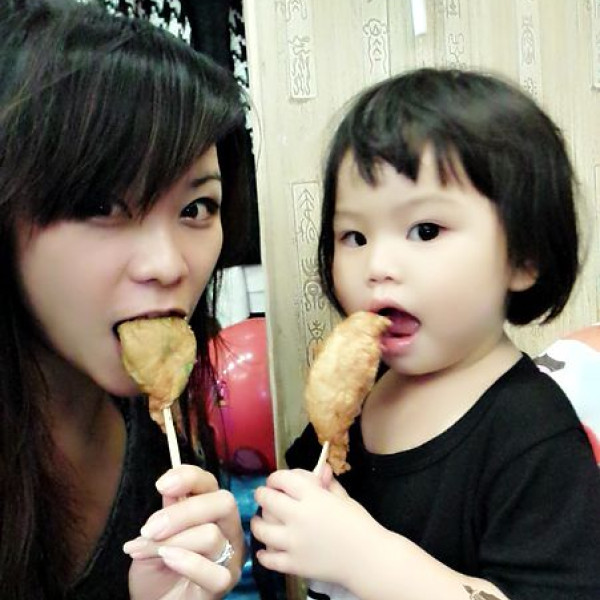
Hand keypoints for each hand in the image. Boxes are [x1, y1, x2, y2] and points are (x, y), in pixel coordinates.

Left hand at [124, 465, 244, 599]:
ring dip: (172, 542)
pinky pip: (214, 572)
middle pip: (222, 502)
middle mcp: (229, 528)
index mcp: (212, 509)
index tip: (161, 485)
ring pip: (211, 535)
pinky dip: (188, 563)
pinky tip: (167, 560)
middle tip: (149, 529)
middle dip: (182, 512)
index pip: (211, 482)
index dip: (189, 477)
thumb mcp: (154, 535)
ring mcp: (232, 555)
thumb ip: (166, 511)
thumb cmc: (158, 568)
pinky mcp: (226, 583)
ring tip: (144, 552)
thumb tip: (169, 486)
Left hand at [251, 467, 379, 585]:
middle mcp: (299, 516)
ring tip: (259, 521)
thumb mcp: (344, 499)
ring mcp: (294, 542)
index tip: (274, 481)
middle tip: (263, 496)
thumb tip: (320, 468)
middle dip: (262, 495)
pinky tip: (264, 550)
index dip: (275, 477)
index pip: (283, 479)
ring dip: (257, 523)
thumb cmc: (360, 525)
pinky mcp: (294, 565)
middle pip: (267, 500)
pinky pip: (269, 559)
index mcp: (313, 497)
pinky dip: (263, 554)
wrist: (369, 559)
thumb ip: (327, 484)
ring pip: (262, 529)